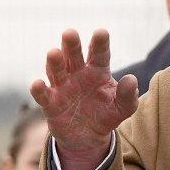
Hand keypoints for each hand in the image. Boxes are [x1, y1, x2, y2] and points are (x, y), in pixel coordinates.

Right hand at [30, 29, 138, 169]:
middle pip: (73, 56)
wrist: (88, 137)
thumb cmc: (106, 114)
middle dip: (71, 45)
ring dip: (54, 62)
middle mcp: (77, 74)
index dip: (99, 43)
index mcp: (97, 70)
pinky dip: (39, 90)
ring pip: (56, 71)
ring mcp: (62, 87)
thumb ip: (128, 95)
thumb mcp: (122, 108)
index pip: (99, 54)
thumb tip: (132, 80)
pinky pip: (43, 95)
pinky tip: (37, 84)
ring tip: (54, 53)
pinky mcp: (50, 104)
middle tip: (70, 33)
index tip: (101, 33)